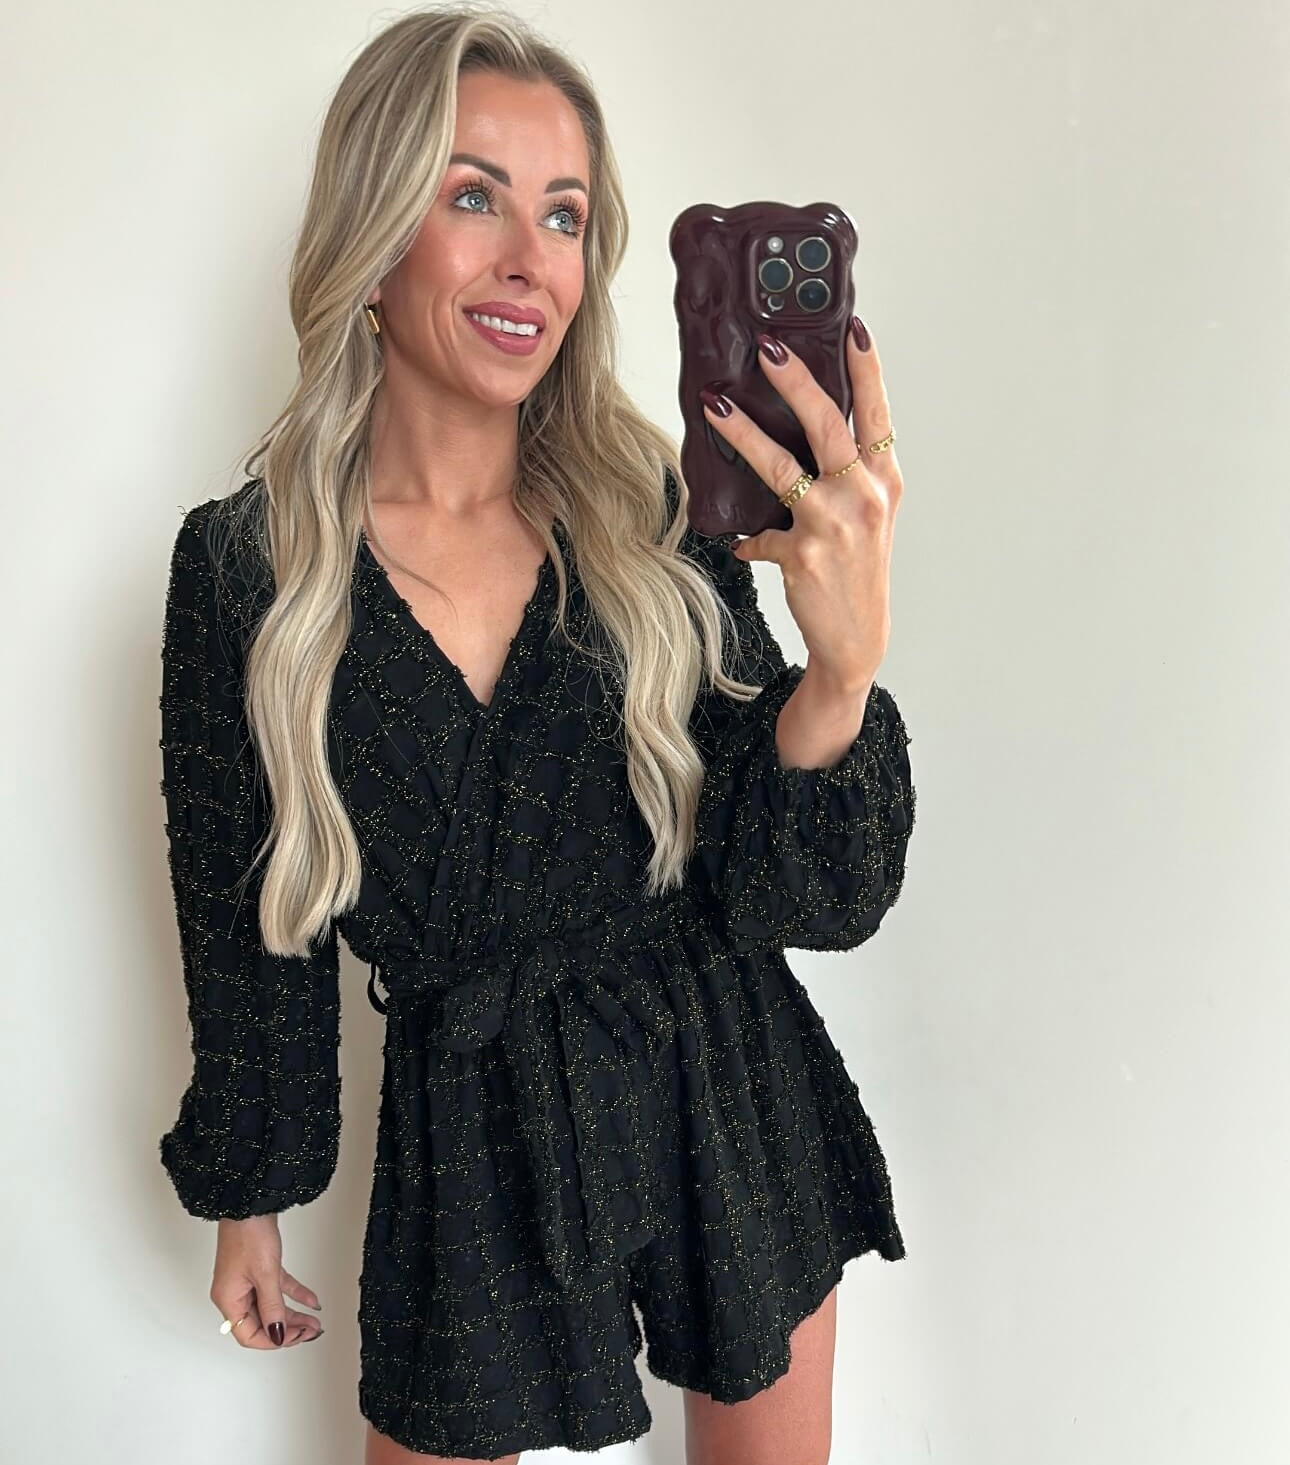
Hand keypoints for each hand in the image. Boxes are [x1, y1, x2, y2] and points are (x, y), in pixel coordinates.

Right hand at [210, 1216, 323, 1348]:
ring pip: (272, 1306)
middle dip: (287, 1330)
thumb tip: (277, 1334)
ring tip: (313, 1321)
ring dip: (293, 1315)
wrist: (250, 1202)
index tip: (296, 1338)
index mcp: (229, 1299)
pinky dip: (294, 1294)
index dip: (274, 1340)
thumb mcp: (265, 1274)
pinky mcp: (257, 1267)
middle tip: (310, 1332)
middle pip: (262, 1323)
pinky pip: (277, 1288)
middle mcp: (235, 1293)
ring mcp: (246, 1280)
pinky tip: (311, 1301)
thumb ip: (273, 1307)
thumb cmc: (248, 1233)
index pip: (249, 1335)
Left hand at [699, 318, 902, 688]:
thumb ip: (844, 475)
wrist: (856, 639)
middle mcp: (865, 496)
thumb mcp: (867, 516)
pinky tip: (741, 541)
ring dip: (744, 433)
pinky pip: (759, 534)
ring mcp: (834, 524)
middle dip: (795, 379)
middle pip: (827, 424)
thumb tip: (797, 435)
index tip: (853, 326)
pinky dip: (749, 540)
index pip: (876, 413)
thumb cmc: (859, 570)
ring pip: (782, 466)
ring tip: (716, 405)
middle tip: (767, 347)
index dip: (866, 369)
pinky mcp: (803, 554)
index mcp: (884, 480)